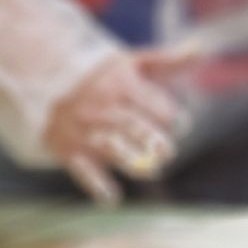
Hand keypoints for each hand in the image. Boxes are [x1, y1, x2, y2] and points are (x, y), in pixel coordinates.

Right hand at [44, 47, 196, 205]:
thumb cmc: (102, 76)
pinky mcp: (69, 150)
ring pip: (111, 147)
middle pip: (133, 126)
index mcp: (122, 85)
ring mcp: (85, 130)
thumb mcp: (133, 63)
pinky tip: (112, 199)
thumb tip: (201, 49)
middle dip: (154, 141)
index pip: (153, 104)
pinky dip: (97, 186)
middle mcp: (103, 108)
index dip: (171, 117)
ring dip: (132, 161)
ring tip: (151, 170)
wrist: (46, 82)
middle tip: (167, 152)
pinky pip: (83, 170)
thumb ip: (168, 62)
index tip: (180, 125)